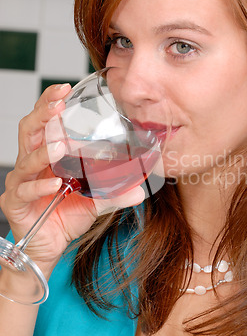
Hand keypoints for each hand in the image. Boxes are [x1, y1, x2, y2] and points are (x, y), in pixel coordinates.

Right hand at [0, 83, 144, 275]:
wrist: (49, 246)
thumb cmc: (66, 215)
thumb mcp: (94, 200)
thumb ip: (113, 191)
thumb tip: (140, 189)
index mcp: (46, 156)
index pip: (45, 123)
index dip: (50, 104)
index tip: (65, 89)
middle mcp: (30, 164)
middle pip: (30, 131)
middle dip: (43, 114)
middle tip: (58, 104)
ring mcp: (21, 182)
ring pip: (26, 159)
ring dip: (43, 151)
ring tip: (59, 146)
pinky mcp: (16, 202)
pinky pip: (25, 190)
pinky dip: (40, 186)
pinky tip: (54, 184)